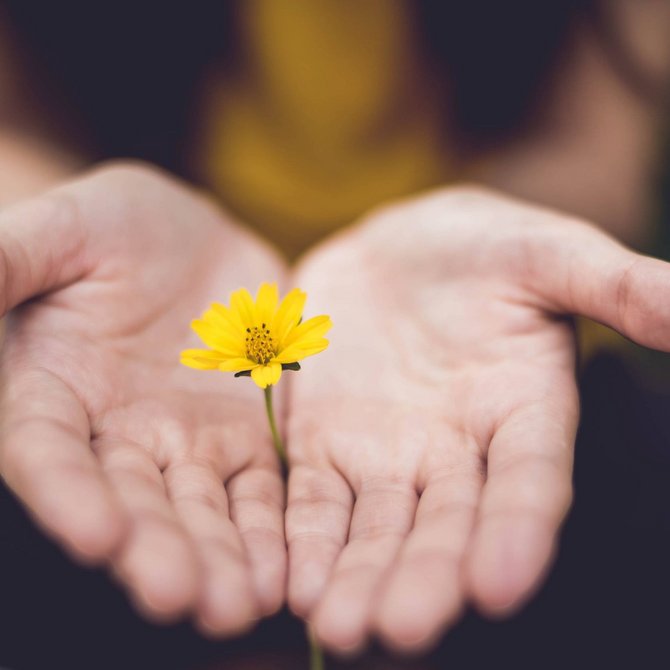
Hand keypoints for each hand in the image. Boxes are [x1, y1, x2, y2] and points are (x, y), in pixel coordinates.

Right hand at [0, 163, 287, 633]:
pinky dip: (268, 530)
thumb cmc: (114, 227)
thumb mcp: (65, 229)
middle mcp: (116, 434)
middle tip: (183, 598)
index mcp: (53, 389)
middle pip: (131, 501)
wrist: (194, 240)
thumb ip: (12, 261)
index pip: (48, 452)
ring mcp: (185, 442)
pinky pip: (258, 491)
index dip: (67, 495)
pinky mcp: (245, 439)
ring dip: (218, 558)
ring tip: (238, 606)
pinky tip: (283, 571)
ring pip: (200, 510)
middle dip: (155, 549)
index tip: (97, 535)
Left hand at [284, 186, 669, 652]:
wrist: (396, 249)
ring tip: (339, 628)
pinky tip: (293, 583)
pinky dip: (305, 539)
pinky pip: (314, 499)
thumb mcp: (548, 253)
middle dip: (425, 577)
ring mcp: (387, 453)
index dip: (518, 532)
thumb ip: (615, 286)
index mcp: (522, 411)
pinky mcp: (326, 442)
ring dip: (358, 577)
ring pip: (376, 528)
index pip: (528, 482)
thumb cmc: (484, 247)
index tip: (498, 586)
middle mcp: (457, 450)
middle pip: (446, 525)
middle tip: (400, 630)